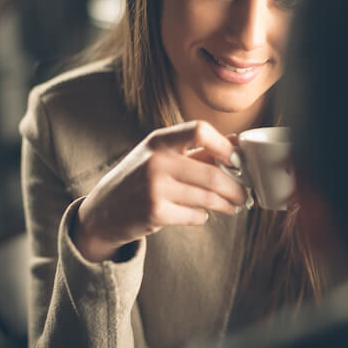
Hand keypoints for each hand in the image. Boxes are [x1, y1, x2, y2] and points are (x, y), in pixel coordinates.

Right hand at [73, 121, 247, 261]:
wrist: (103, 210)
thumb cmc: (139, 177)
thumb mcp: (159, 155)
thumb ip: (195, 150)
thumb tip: (237, 144)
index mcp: (159, 140)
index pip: (199, 131)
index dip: (225, 145)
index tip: (238, 159)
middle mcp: (156, 161)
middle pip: (212, 174)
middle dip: (235, 188)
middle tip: (244, 194)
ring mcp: (154, 189)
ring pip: (207, 198)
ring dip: (227, 204)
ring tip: (234, 206)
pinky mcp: (155, 214)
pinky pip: (195, 216)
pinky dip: (203, 216)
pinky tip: (202, 214)